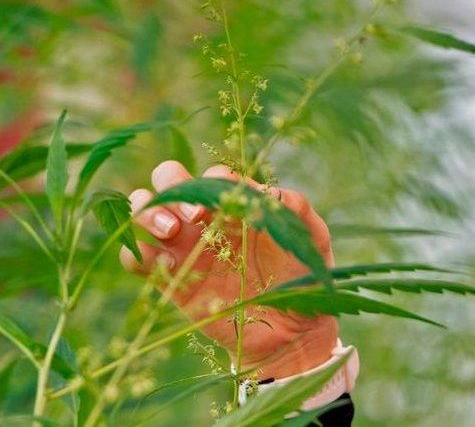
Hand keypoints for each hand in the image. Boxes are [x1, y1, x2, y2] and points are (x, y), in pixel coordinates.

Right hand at [120, 160, 337, 379]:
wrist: (292, 329)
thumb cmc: (303, 276)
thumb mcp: (310, 236)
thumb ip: (294, 206)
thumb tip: (268, 189)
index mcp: (237, 204)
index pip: (212, 175)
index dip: (213, 180)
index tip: (226, 200)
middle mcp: (205, 220)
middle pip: (167, 180)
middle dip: (172, 186)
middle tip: (194, 216)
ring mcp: (184, 248)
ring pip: (142, 211)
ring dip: (147, 212)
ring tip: (172, 231)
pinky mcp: (170, 281)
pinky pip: (136, 258)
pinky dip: (138, 253)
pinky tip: (167, 263)